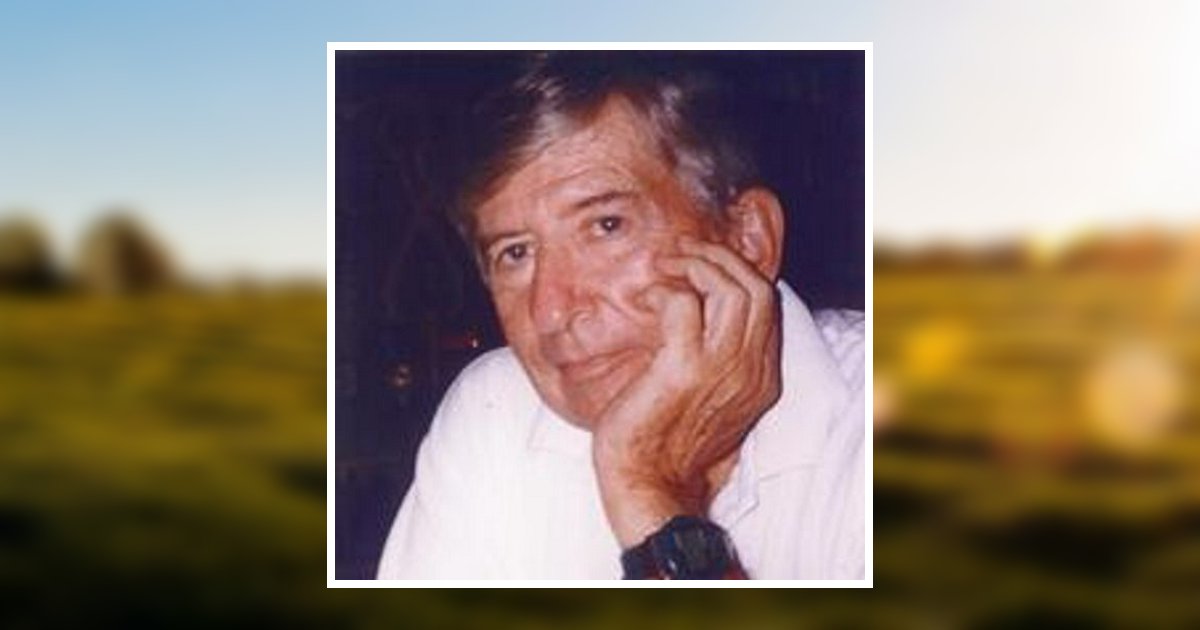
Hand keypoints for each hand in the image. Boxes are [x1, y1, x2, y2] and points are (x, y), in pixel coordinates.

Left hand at [591, 235, 781, 546]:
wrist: (651, 488)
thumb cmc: (669, 444)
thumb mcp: (712, 402)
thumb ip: (718, 363)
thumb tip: (695, 315)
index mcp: (762, 378)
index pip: (768, 304)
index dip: (737, 273)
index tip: (703, 264)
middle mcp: (751, 371)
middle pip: (757, 287)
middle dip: (721, 258)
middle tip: (684, 252)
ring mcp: (721, 369)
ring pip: (732, 288)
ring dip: (696, 264)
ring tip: (667, 264)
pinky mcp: (682, 369)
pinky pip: (682, 304)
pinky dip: (663, 290)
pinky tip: (645, 298)